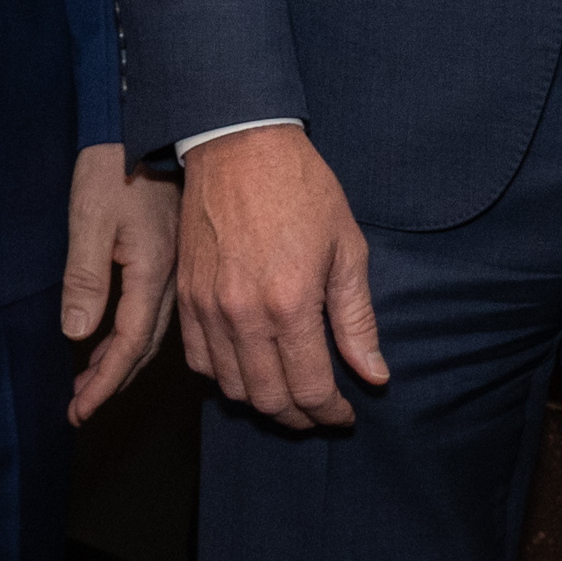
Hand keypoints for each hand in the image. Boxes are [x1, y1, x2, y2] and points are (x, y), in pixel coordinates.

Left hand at [61, 141, 180, 422]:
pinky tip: (117, 337)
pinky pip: (156, 310)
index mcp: (153, 271)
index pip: (129, 344)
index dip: (105, 381)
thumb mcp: (91, 216)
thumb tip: (78, 335)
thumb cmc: (116, 164)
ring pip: (152, 330)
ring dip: (121, 360)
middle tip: (80, 407)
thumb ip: (86, 277)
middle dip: (112, 380)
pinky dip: (133, 335)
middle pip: (144, 346)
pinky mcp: (173, 253)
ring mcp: (176, 265)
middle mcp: (171, 277)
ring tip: (90, 382)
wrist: (158, 121)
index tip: (79, 412)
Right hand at [175, 124, 386, 426]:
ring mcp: (209, 307)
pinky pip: (198, 360)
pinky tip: (247, 368)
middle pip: (269, 398)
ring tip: (287, 393)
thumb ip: (356, 319)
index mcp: (290, 303)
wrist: (239, 144)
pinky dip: (224, 377)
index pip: (311, 388)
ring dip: (262, 401)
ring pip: (232, 387)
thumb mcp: (347, 247)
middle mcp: (244, 314)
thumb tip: (374, 376)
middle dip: (299, 416)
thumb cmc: (301, 188)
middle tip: (319, 411)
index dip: (331, 412)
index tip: (345, 414)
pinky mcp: (187, 296)